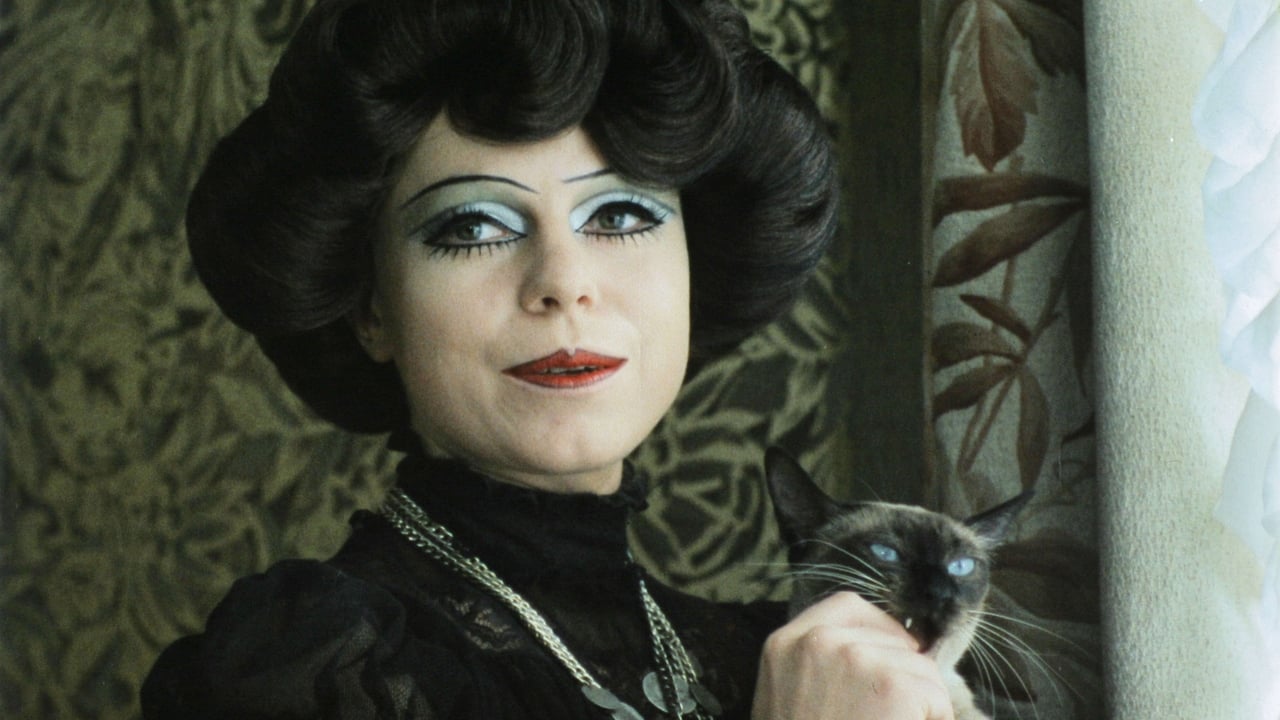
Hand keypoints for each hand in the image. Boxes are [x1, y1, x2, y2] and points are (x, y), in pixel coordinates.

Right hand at [751, 592, 954, 719]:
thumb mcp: (787, 699)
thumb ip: (815, 668)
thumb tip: (871, 656)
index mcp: (785, 644)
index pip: (846, 607)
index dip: (878, 630)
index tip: (889, 657)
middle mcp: (819, 640)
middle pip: (891, 636)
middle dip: (903, 672)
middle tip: (888, 715)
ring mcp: (857, 658)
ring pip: (920, 666)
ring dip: (918, 702)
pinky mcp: (894, 683)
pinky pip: (936, 693)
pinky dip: (933, 719)